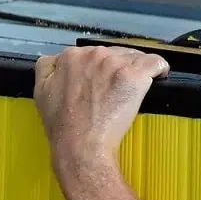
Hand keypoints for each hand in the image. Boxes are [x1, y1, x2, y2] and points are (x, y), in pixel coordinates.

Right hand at [33, 46, 169, 173]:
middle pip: (113, 52)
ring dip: (134, 71)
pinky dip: (159, 69)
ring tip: (129, 91)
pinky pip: (156, 62)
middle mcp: (92, 54)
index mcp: (69, 57)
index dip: (95, 69)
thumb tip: (57, 60)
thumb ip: (46, 69)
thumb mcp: (40, 93)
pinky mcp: (134, 75)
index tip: (98, 84)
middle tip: (111, 93)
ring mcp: (115, 64)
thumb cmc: (63, 126)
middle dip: (115, 69)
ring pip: (134, 57)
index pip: (90, 53)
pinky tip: (158, 77)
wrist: (81, 146)